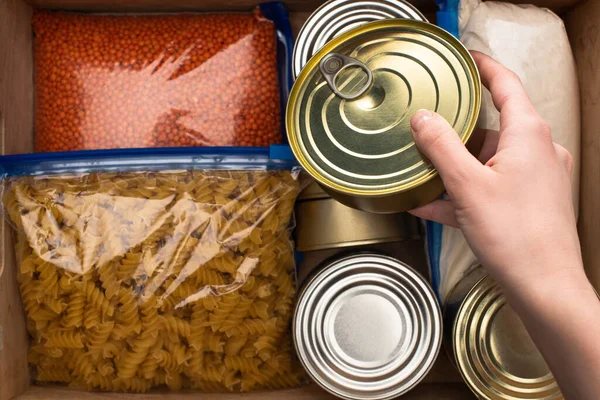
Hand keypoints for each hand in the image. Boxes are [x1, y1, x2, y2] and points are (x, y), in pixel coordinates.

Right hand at [409, 51, 581, 291]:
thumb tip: (423, 119)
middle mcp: (537, 151)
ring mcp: (534, 178)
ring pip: (486, 161)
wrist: (544, 287)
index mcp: (529, 135)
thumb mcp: (467, 186)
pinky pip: (489, 187)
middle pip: (491, 128)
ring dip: (453, 169)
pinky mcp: (527, 202)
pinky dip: (462, 192)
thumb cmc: (516, 237)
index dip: (484, 68)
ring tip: (419, 175)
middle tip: (426, 130)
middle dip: (455, 133)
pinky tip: (430, 204)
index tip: (465, 59)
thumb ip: (441, 147)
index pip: (506, 85)